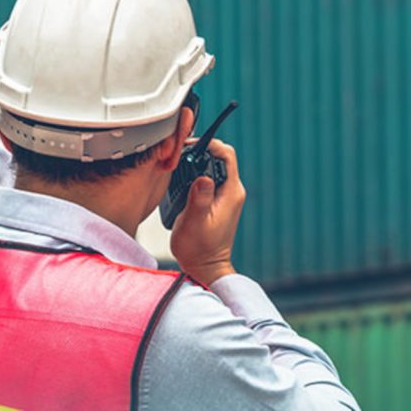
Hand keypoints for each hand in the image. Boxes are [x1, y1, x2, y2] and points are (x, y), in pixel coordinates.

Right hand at [170, 139, 244, 286]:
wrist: (204, 266)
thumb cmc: (200, 249)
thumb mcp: (195, 222)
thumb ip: (199, 199)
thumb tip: (203, 178)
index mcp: (231, 192)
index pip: (227, 156)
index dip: (210, 145)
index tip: (190, 146)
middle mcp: (232, 191)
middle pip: (220, 157)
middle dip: (201, 151)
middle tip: (179, 153)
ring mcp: (226, 196)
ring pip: (213, 166)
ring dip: (197, 162)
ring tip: (178, 163)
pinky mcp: (217, 200)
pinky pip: (209, 177)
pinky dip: (196, 173)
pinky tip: (181, 177)